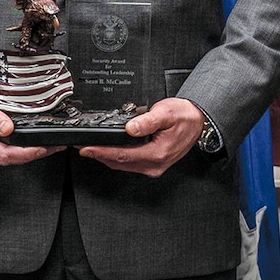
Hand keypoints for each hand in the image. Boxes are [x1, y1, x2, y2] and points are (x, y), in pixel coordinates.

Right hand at [0, 86, 60, 168]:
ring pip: (11, 160)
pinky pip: (8, 157)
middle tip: (55, 145)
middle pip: (12, 160)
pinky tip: (34, 145)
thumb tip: (8, 128)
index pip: (6, 154)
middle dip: (35, 154)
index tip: (43, 148)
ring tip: (49, 145)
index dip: (27, 153)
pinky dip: (22, 152)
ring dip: (30, 154)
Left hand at [78, 97, 204, 176]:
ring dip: (106, 157)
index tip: (86, 148)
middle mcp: (155, 164)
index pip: (122, 155)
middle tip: (81, 147)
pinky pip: (129, 163)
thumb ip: (148, 121)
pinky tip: (108, 150)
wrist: (198, 121)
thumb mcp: (166, 112)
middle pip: (119, 163)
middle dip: (99, 155)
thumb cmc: (185, 116)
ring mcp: (154, 166)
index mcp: (157, 153)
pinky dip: (116, 157)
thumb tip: (131, 127)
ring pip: (123, 165)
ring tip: (90, 148)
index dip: (101, 151)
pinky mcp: (153, 164)